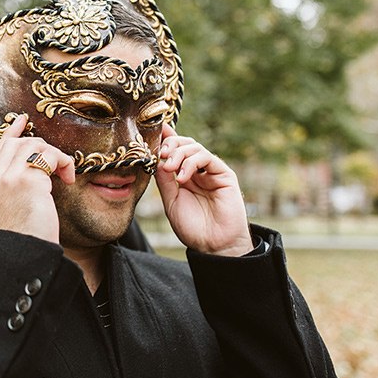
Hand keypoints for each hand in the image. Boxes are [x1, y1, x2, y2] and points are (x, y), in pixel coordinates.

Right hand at [0, 114, 74, 242]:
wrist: (26, 253)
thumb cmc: (27, 237)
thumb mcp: (14, 210)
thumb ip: (17, 190)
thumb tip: (39, 177)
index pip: (0, 149)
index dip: (13, 133)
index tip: (22, 121)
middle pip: (17, 142)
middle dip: (41, 144)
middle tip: (56, 159)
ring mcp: (10, 178)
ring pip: (34, 145)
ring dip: (54, 155)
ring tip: (63, 174)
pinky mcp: (28, 180)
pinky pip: (49, 156)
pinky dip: (63, 163)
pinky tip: (67, 179)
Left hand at [154, 124, 252, 255]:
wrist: (213, 246)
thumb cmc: (192, 227)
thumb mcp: (171, 201)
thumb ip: (164, 180)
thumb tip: (156, 159)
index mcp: (184, 175)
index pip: (174, 150)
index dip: (165, 138)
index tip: (152, 131)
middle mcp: (198, 171)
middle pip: (184, 143)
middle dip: (169, 144)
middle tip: (159, 154)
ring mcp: (211, 171)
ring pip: (195, 147)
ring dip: (178, 153)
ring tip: (169, 168)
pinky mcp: (224, 175)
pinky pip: (207, 158)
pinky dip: (192, 163)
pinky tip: (183, 177)